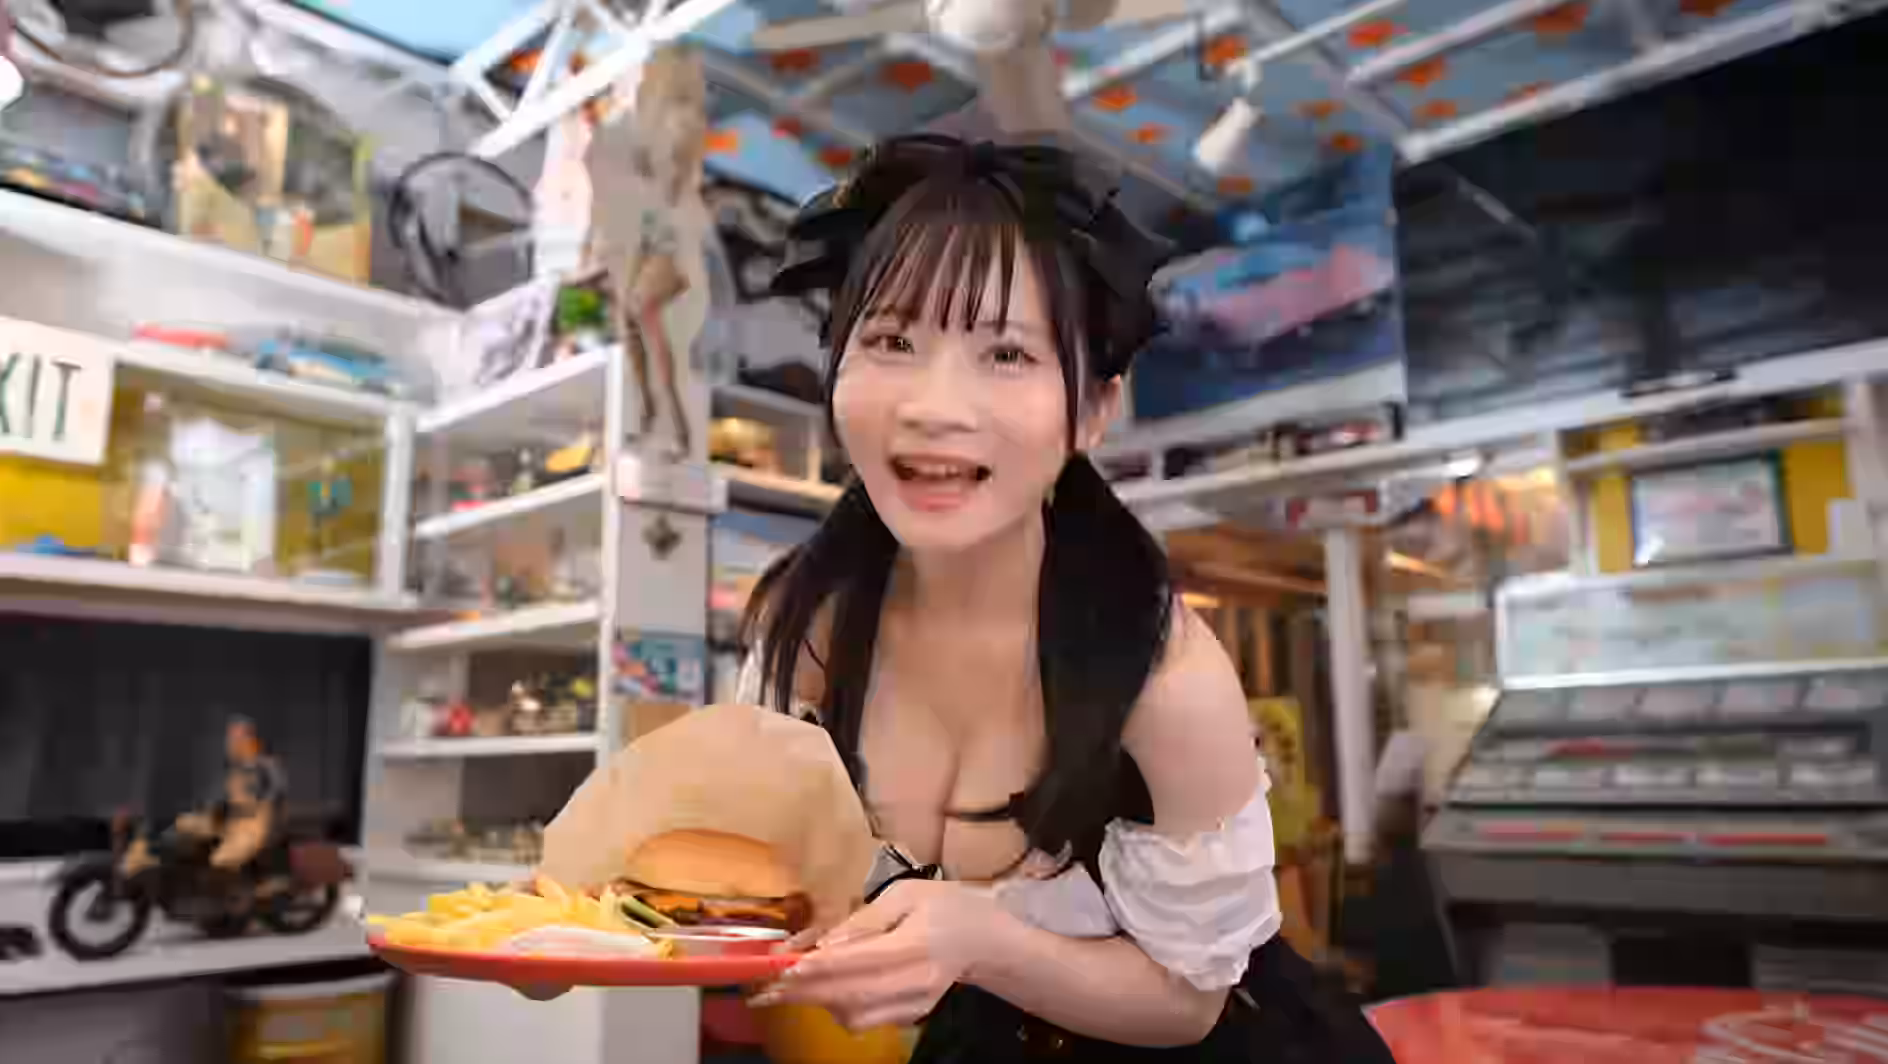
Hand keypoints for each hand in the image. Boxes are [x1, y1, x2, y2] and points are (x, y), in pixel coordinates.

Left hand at [750, 880, 1007, 1031]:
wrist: (984, 942)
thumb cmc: (946, 907)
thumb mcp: (907, 894)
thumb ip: (864, 919)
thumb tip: (824, 943)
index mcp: (918, 945)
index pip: (862, 962)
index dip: (820, 968)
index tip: (784, 968)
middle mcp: (916, 983)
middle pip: (851, 996)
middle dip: (804, 992)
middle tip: (765, 988)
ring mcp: (914, 1007)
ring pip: (854, 1015)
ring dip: (817, 1000)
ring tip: (790, 984)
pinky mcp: (909, 1018)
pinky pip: (864, 1020)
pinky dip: (836, 1005)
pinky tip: (821, 989)